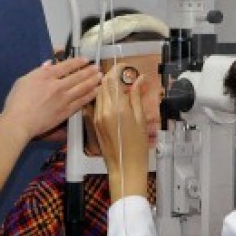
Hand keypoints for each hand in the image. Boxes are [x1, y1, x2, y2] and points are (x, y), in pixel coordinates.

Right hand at [1, 57, 100, 139]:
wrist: (19, 121)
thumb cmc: (17, 101)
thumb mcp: (23, 80)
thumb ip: (38, 71)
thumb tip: (50, 64)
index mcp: (47, 76)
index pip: (66, 66)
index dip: (78, 62)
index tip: (86, 59)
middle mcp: (58, 85)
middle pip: (78, 76)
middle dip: (89, 71)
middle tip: (97, 67)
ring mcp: (64, 99)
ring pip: (82, 88)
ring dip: (93, 81)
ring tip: (100, 77)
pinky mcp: (66, 112)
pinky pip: (81, 102)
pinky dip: (90, 96)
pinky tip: (95, 92)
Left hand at [93, 69, 150, 199]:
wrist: (124, 167)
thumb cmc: (137, 148)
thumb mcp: (141, 119)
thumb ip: (137, 97)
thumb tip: (139, 80)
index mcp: (118, 108)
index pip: (114, 79)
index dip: (120, 69)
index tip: (127, 67)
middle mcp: (104, 110)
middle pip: (104, 83)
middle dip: (114, 76)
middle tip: (127, 76)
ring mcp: (97, 116)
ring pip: (99, 92)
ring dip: (109, 85)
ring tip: (123, 87)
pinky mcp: (94, 122)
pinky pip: (97, 102)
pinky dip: (105, 96)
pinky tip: (116, 100)